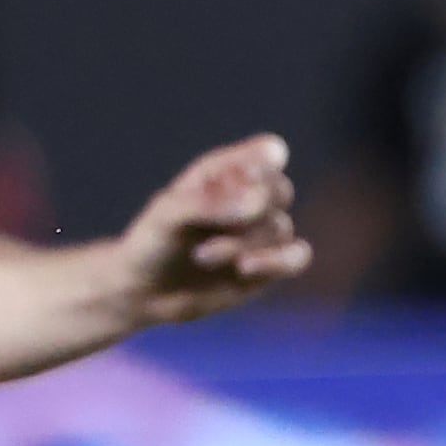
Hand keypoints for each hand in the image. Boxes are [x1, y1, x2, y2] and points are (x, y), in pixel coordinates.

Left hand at [114, 136, 307, 321]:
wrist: (147, 292)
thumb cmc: (153, 241)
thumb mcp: (170, 214)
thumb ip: (213, 203)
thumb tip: (259, 203)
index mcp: (227, 170)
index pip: (268, 152)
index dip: (260, 165)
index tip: (241, 178)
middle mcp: (252, 197)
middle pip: (279, 190)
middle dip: (249, 210)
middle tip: (208, 227)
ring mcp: (264, 232)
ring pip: (279, 228)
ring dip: (240, 244)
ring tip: (201, 257)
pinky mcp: (273, 266)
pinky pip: (298, 256)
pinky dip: (277, 262)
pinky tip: (244, 268)